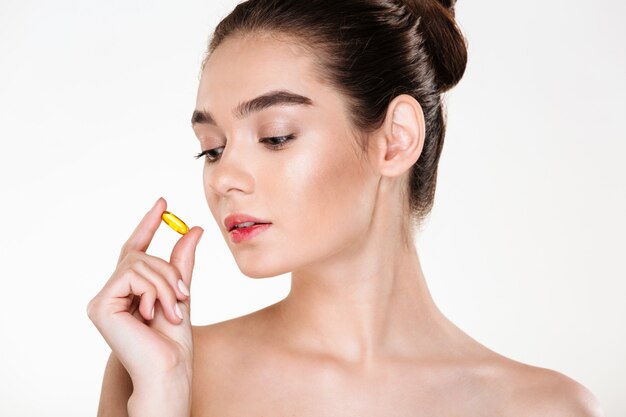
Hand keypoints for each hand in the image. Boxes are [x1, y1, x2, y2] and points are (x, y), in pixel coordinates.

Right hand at [87, 197, 202, 383]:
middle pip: (140, 255)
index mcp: (129, 291)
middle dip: (168, 271)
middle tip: (184, 296)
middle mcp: (111, 293)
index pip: (135, 248)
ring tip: (174, 309)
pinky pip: (131, 275)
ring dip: (166, 284)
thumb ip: (181, 263)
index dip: (149, 224)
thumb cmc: (173, 341)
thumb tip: (193, 229)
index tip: (163, 202)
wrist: (169, 369)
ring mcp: (103, 300)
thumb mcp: (181, 293)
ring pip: (138, 263)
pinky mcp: (100, 306)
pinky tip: (154, 313)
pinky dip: (153, 290)